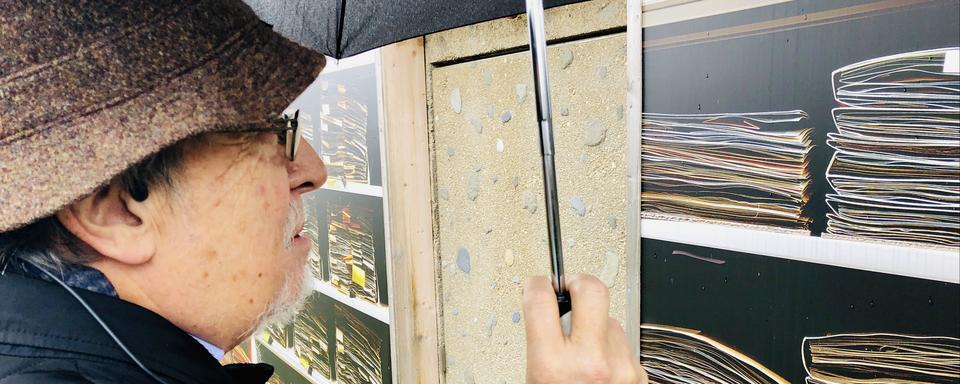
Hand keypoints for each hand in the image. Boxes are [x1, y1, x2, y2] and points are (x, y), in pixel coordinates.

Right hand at [523, 274, 647, 383]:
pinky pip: (623, 344)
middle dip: (580, 281)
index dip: (537, 284)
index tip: (539, 285)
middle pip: (593, 290)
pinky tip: (602, 367)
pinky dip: (611, 350)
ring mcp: (620, 366)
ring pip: (610, 320)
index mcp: (553, 365)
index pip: (542, 299)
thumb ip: (542, 340)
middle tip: (572, 288)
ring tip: (585, 350)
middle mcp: (590, 362)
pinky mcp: (637, 373)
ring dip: (597, 326)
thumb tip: (547, 308)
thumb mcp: (536, 376)